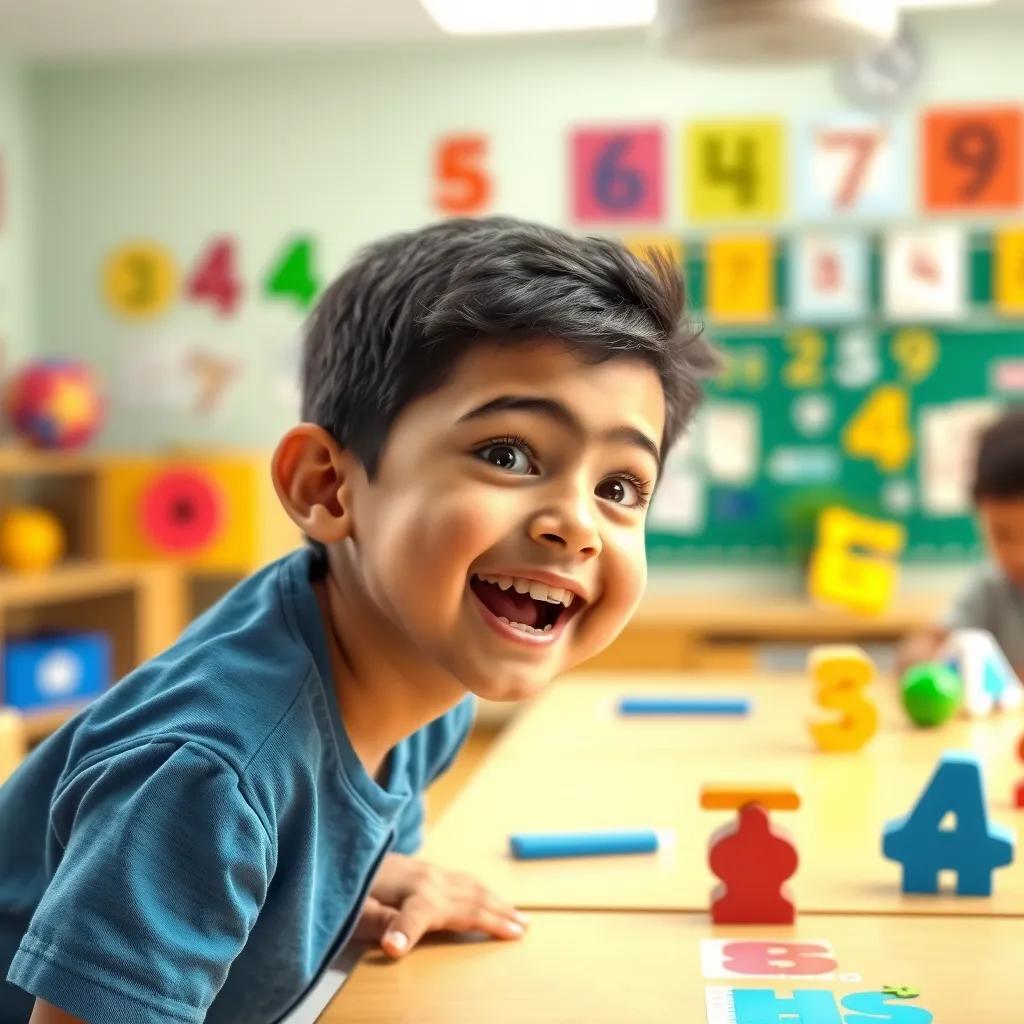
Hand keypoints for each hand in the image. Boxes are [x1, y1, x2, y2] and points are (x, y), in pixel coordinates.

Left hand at [353, 853, 528, 957]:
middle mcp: (427, 880)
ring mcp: (430, 872)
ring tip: (520, 918)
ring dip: (497, 903)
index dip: (408, 936)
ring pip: (471, 889)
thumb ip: (379, 923)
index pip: (415, 919)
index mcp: (407, 892)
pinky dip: (483, 891)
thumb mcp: (354, 912)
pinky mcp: (426, 870)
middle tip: (522, 931)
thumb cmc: (346, 891)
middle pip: (467, 901)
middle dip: (495, 917)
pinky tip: (487, 895)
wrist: (342, 851)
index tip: (401, 950)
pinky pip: (464, 881)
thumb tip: (398, 941)